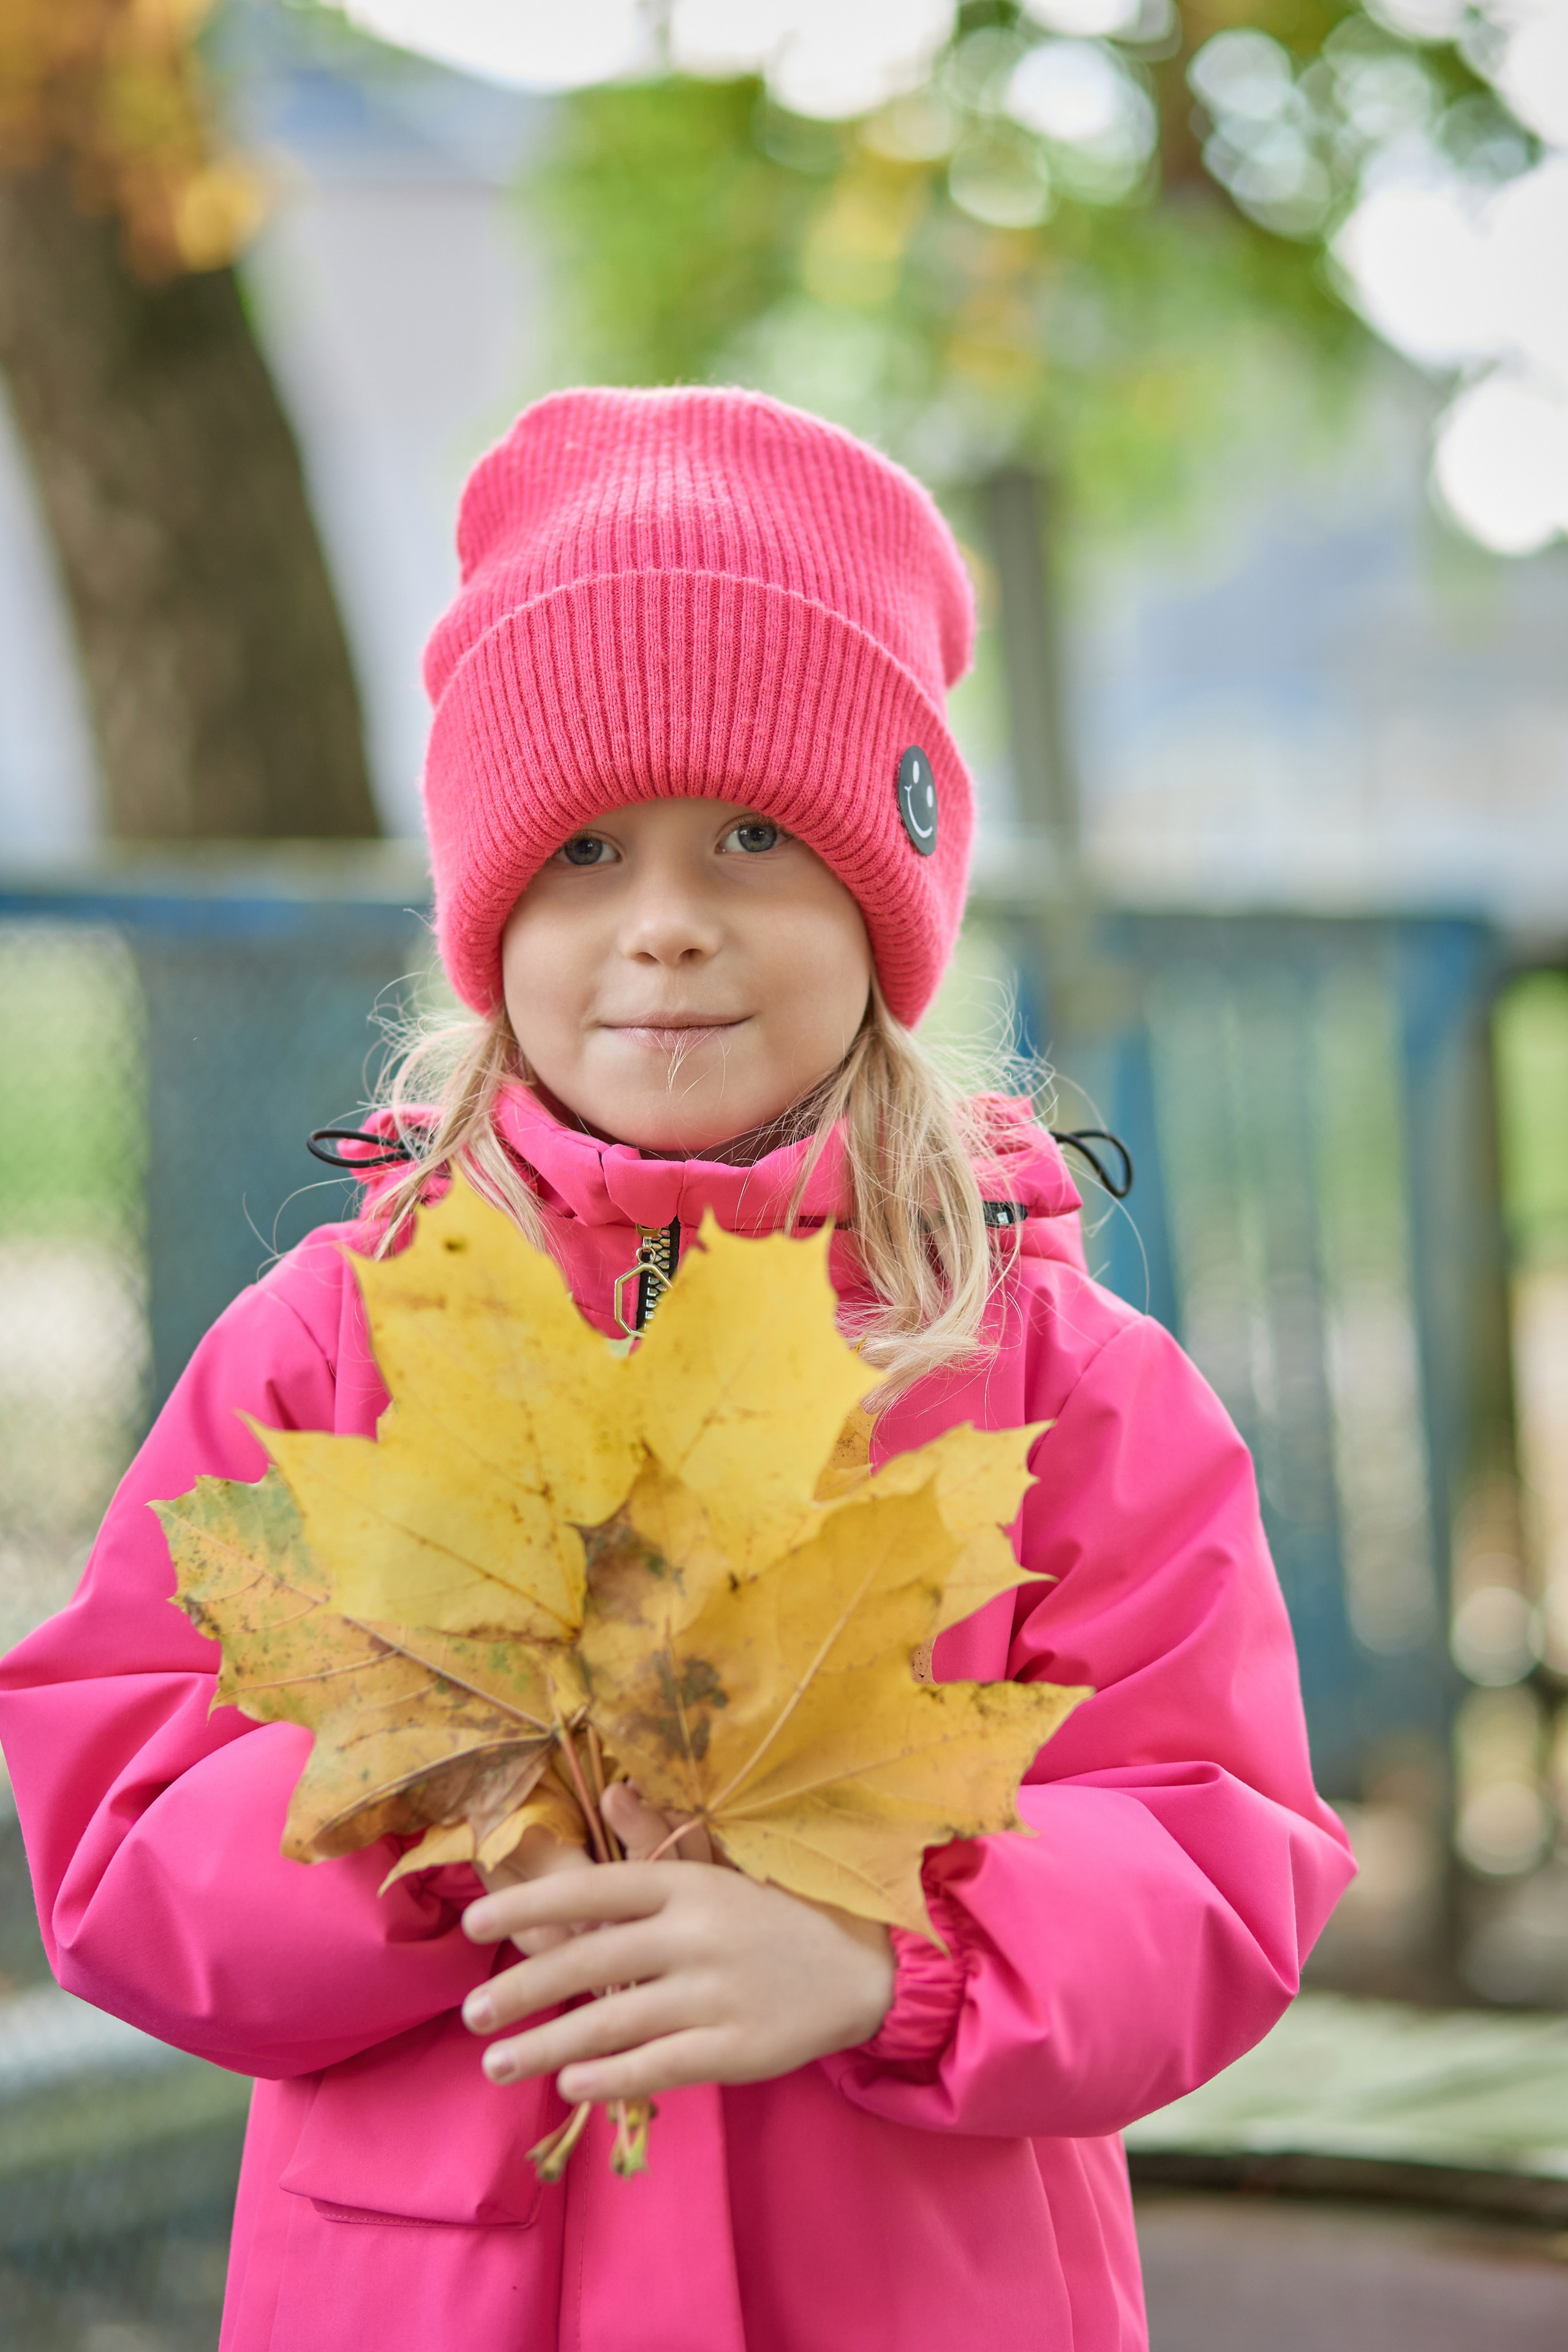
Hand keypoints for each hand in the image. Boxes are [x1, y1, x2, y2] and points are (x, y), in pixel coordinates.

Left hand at [460, 1789, 894, 2102]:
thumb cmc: (775, 1915)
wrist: (860, 1970)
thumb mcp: (720, 1869)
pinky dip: (608, 2078)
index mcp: (688, 1885)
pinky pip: (656, 2066)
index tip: (472, 1923)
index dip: (530, 1904)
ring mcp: (715, 1995)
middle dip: (522, 1991)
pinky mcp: (734, 2049)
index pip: (594, 1888)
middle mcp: (696, 1935)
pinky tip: (569, 2085)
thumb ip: (661, 1838)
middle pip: (591, 1959)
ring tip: (497, 2064)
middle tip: (472, 2012)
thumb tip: (611, 1791)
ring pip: (613, 2022)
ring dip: (546, 2046)